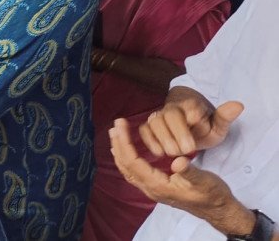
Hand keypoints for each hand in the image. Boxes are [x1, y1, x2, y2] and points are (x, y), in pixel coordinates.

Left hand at [110, 117, 255, 235]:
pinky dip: (127, 158)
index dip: (124, 142)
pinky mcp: (156, 187)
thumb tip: (177, 162)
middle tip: (115, 125)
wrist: (218, 209)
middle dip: (119, 144)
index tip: (120, 125)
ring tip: (115, 133)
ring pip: (128, 170)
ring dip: (120, 150)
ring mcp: (152, 189)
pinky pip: (134, 172)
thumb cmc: (212, 194)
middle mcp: (151, 189)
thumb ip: (190, 172)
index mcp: (159, 186)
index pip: (133, 162)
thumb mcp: (204, 181)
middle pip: (126, 165)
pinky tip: (126, 150)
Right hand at [139, 88, 243, 156]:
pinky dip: (150, 141)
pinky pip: (144, 130)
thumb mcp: (218, 127)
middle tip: (188, 150)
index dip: (192, 119)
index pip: (190, 108)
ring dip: (163, 139)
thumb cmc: (204, 129)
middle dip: (177, 134)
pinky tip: (160, 153)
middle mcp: (172, 109)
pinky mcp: (149, 126)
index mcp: (191, 106)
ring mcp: (158, 116)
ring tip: (174, 153)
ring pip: (154, 122)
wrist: (189, 129)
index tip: (197, 131)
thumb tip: (238, 105)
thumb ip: (224, 118)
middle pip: (169, 115)